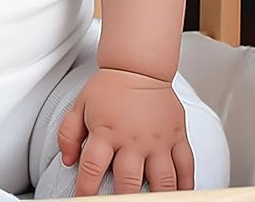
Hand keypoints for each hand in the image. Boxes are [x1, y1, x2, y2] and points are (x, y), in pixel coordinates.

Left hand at [57, 67, 194, 194]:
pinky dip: (186, 185)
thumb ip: (68, 133)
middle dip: (122, 200)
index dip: (86, 190)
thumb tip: (68, 160)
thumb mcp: (80, 106)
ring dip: (157, 197)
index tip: (84, 199)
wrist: (138, 67)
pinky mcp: (177, 137)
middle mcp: (133, 139)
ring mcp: (158, 140)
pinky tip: (179, 194)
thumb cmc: (110, 88)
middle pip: (129, 182)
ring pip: (162, 181)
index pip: (92, 168)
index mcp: (106, 132)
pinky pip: (186, 167)